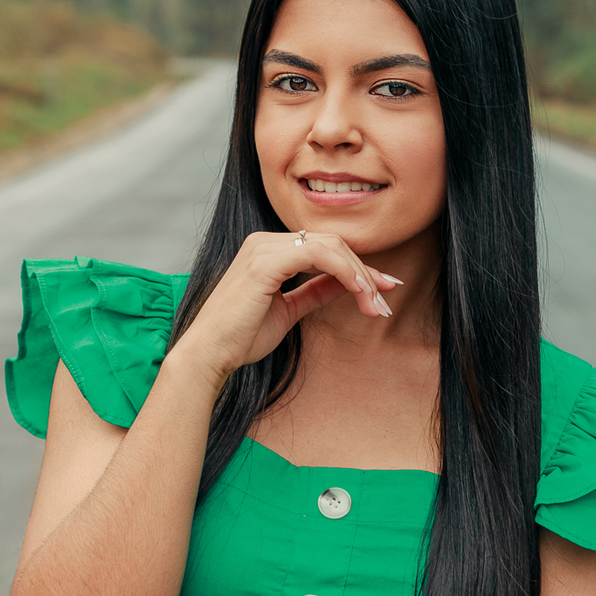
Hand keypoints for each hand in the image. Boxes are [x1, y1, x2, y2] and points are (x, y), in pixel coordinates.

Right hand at [169, 231, 400, 386]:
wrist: (210, 354)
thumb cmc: (241, 336)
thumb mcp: (289, 310)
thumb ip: (316, 291)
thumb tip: (349, 283)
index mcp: (269, 250)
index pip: (325, 248)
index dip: (359, 267)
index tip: (383, 289)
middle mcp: (265, 241)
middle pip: (332, 243)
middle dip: (366, 272)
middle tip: (385, 302)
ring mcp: (264, 247)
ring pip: (330, 246)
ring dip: (360, 275)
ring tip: (376, 305)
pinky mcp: (265, 261)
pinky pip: (318, 255)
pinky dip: (344, 271)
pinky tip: (359, 292)